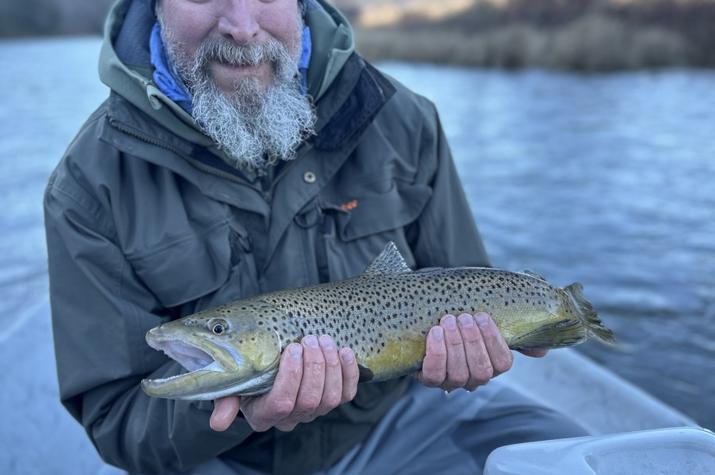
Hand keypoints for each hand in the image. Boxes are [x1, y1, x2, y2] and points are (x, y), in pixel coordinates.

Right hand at [209, 335, 358, 431]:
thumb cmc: (247, 372)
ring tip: (323, 339)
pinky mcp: (332, 401)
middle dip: (314, 365)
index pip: (281, 403)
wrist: (266, 366)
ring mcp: (314, 411)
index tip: (291, 348)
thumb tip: (219, 422)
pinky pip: (347, 394)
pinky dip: (349, 372)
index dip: (290, 376)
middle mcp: (291, 418)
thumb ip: (224, 399)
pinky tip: (345, 351)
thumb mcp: (231, 384)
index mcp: (263, 414)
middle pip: (310, 399)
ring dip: (331, 365)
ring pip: (331, 397)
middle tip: (309, 339)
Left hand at [417, 312, 515, 391]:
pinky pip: (434, 374)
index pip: (503, 363)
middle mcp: (473, 379)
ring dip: (454, 344)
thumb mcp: (487, 324)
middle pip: (481, 371)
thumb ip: (514, 333)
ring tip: (449, 320)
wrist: (430, 322)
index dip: (493, 340)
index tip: (482, 316)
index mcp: (492, 365)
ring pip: (458, 373)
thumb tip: (542, 350)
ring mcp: (451, 381)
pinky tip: (435, 332)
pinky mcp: (428, 379)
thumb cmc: (464, 322)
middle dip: (473, 342)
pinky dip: (436, 353)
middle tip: (464, 318)